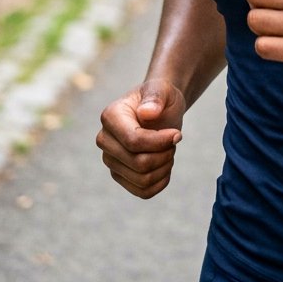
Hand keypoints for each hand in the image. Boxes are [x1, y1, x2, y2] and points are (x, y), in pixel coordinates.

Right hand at [96, 79, 184, 198]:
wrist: (160, 109)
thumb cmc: (160, 97)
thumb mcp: (163, 89)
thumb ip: (155, 97)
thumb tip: (146, 112)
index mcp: (110, 116)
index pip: (134, 141)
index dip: (160, 142)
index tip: (177, 134)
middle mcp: (105, 140)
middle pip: (138, 163)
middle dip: (164, 154)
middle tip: (174, 140)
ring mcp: (110, 160)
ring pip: (142, 180)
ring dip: (164, 167)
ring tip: (169, 150)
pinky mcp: (120, 175)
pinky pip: (143, 192)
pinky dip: (160, 182)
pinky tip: (166, 165)